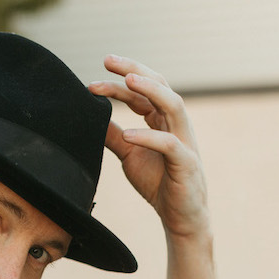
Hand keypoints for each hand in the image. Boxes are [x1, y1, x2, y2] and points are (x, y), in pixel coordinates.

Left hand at [89, 55, 209, 240]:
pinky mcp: (186, 163)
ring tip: (128, 82)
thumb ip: (114, 137)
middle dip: (134, 70)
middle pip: (159, 86)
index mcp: (162, 120)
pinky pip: (169, 144)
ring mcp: (184, 141)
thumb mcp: (129, 156)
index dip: (118, 83)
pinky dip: (148, 137)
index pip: (141, 92)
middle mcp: (176, 124)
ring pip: (173, 105)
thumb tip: (92, 119)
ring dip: (151, 90)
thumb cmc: (159, 184)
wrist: (180, 217)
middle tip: (108, 61)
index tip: (93, 80)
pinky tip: (128, 135)